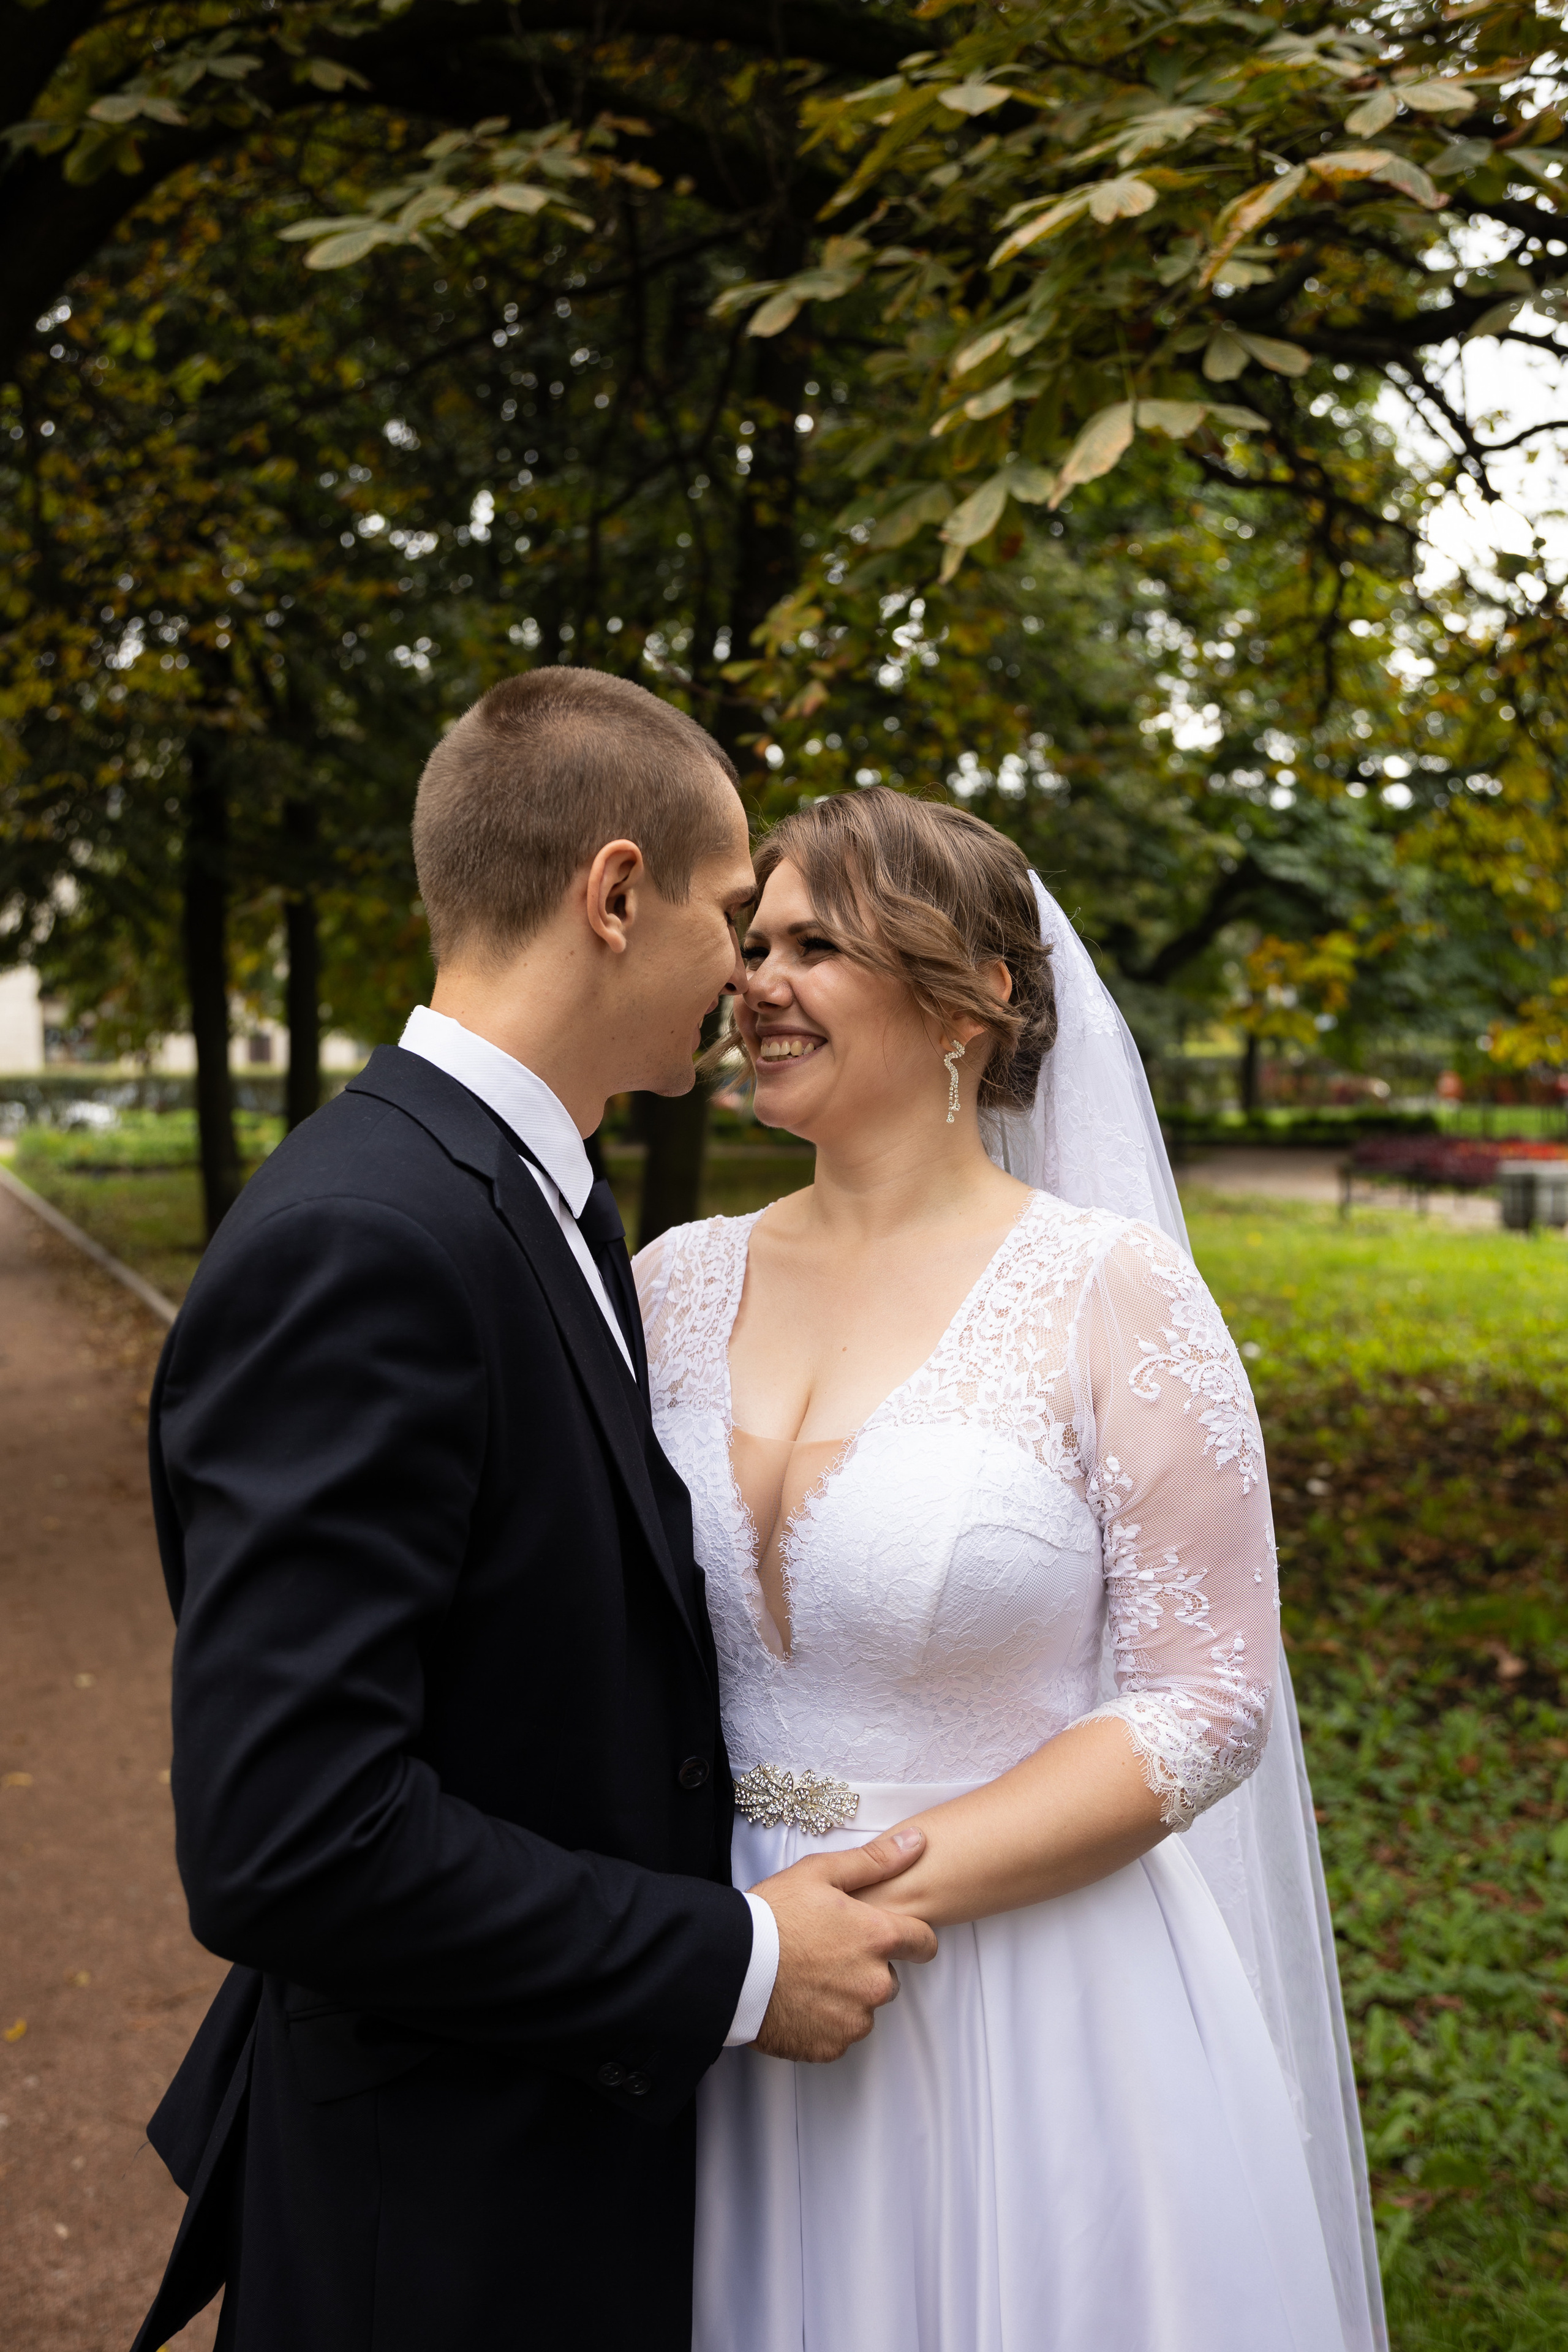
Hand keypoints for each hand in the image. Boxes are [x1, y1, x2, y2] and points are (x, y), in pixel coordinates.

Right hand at [750, 1829, 937, 2062]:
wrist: (731, 1964)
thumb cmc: (774, 1913)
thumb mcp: (821, 1873)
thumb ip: (876, 1860)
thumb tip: (918, 1841)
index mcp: (879, 1939)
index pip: (924, 1944)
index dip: (909, 1937)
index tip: (886, 1936)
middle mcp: (875, 1984)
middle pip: (890, 1979)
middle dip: (867, 1968)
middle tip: (828, 1953)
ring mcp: (853, 2020)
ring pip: (864, 2008)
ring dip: (846, 1996)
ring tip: (809, 1976)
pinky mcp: (831, 2046)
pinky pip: (839, 2034)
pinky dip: (825, 2021)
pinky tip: (800, 2000)